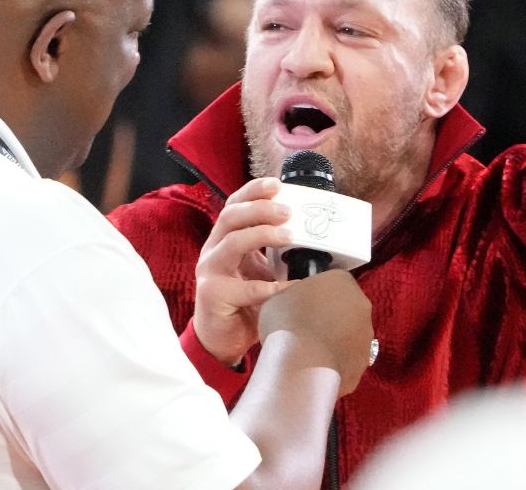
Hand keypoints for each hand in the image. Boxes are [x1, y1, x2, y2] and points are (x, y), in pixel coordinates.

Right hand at [194, 177, 292, 365]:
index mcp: (224, 240)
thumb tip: (314, 238)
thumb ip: (275, 254)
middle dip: (260, 208)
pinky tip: (290, 286)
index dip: (253, 191)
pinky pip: (244, 288)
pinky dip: (270, 286)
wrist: (221, 341)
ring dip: (262, 234)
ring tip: (289, 236)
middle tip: (288, 211)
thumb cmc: (244, 303)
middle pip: (231, 216)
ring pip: (232, 242)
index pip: (234, 205)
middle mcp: (213, 251)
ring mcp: (210, 272)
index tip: (277, 184)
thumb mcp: (260, 271)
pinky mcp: (213, 296)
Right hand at [258, 270, 373, 395]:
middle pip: (346, 307)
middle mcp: (361, 304)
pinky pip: (348, 358)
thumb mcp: (279, 297)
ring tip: (310, 352)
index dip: (316, 295)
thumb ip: (295, 296)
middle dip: (330, 317)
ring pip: (350, 334)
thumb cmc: (287, 320)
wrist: (301, 362)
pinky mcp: (363, 362)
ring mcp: (366, 335)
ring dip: (335, 339)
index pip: (332, 282)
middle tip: (306, 329)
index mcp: (341, 279)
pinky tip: (318, 368)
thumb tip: (298, 304)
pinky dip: (336, 361)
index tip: (301, 307)